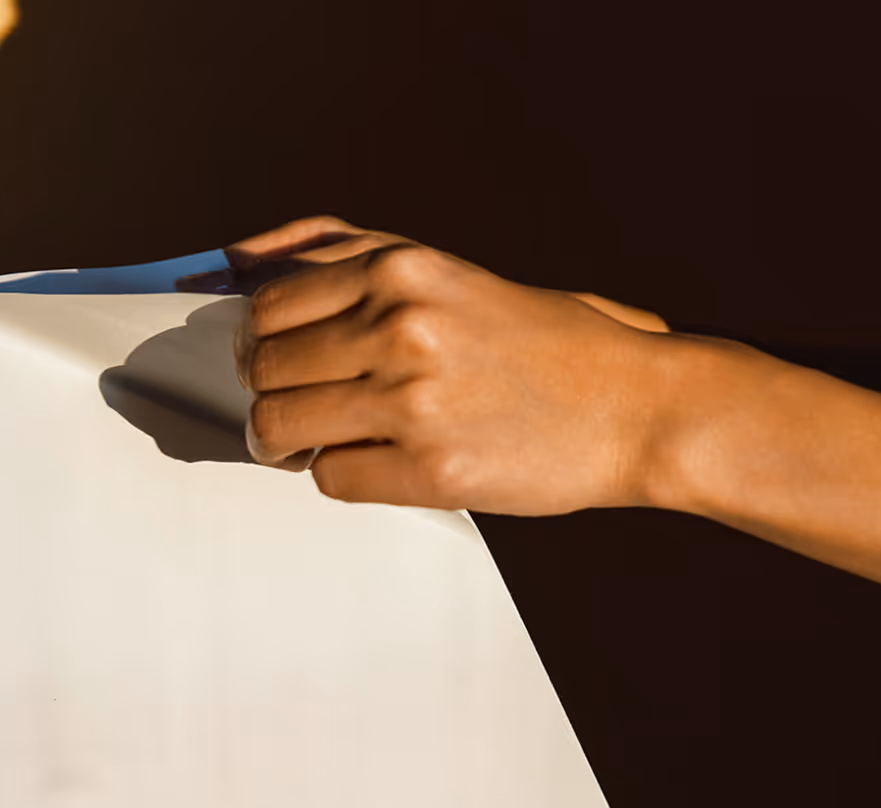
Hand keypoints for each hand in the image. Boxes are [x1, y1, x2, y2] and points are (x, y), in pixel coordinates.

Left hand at [222, 215, 674, 514]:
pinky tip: (377, 465)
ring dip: (289, 445)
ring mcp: (413, 400)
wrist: (635, 407)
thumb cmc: (551, 345)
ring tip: (321, 444)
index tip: (277, 363)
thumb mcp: (448, 271)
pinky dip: (341, 478)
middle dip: (273, 395)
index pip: (271, 305)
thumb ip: (350, 254)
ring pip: (281, 426)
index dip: (264, 343)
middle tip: (299, 413)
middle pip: (267, 369)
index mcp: (403, 270)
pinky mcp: (431, 468)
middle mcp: (401, 326)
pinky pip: (331, 479)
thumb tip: (246, 259)